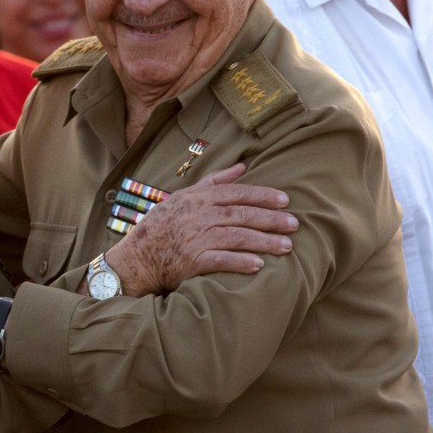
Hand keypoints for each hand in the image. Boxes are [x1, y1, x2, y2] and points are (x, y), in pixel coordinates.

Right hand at [110, 163, 296, 295]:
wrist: (138, 257)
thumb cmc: (163, 225)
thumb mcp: (184, 196)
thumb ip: (214, 182)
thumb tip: (242, 167)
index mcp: (197, 199)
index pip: (235, 193)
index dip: (262, 196)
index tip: (285, 201)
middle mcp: (198, 216)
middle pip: (241, 215)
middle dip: (270, 219)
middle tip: (294, 224)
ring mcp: (195, 239)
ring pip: (236, 237)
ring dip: (264, 241)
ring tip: (286, 246)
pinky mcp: (191, 262)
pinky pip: (220, 260)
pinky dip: (240, 262)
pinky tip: (259, 265)